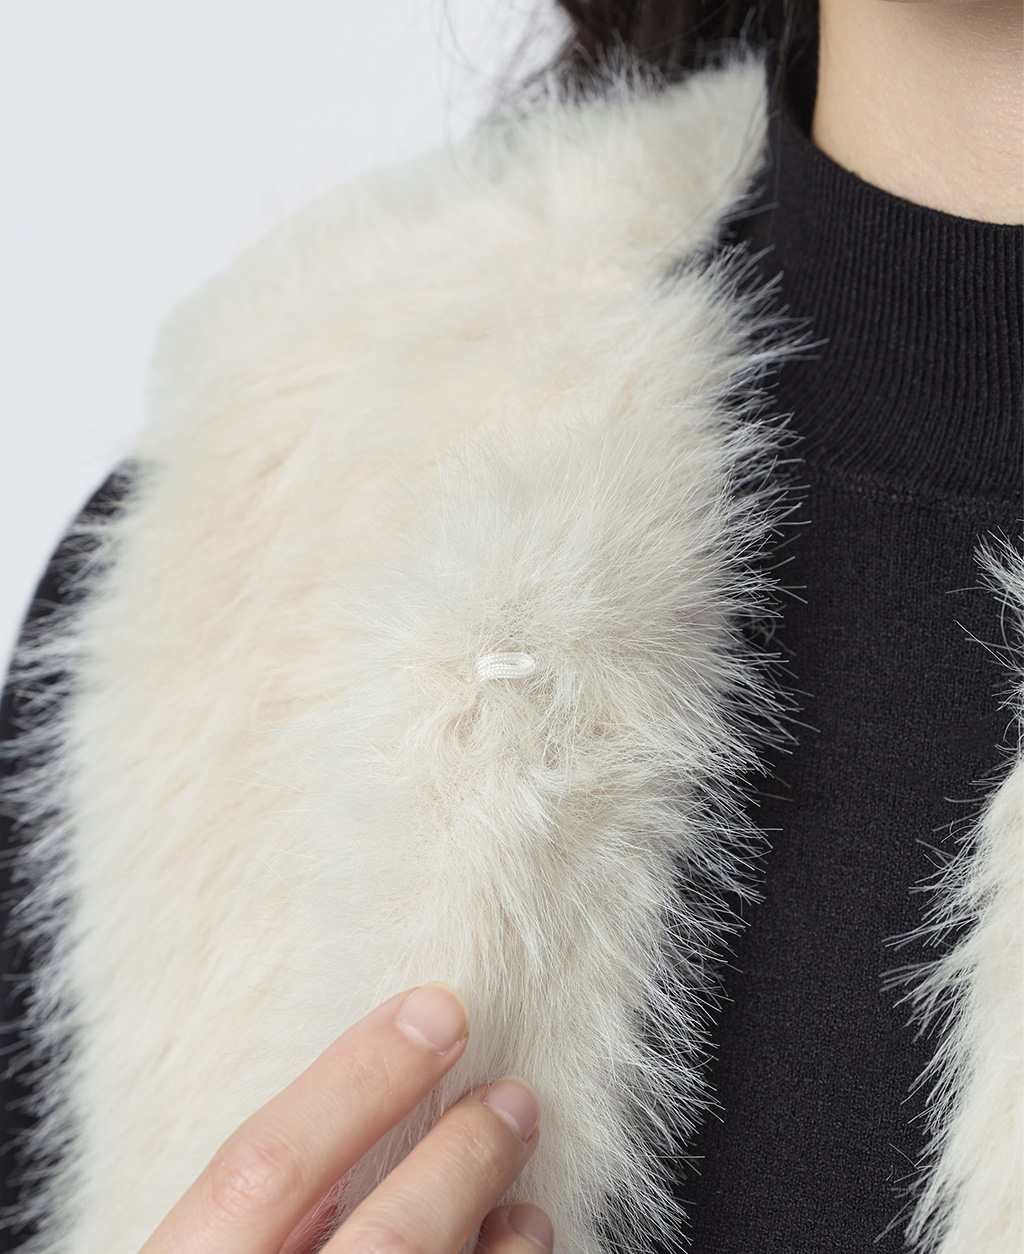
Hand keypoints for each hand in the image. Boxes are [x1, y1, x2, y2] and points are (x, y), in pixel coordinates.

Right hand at [138, 983, 551, 1252]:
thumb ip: (262, 1219)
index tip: (437, 1010)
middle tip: (513, 1098)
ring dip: (499, 1238)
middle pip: (384, 1243)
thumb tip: (367, 1112)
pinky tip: (519, 1253)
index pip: (263, 1168)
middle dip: (461, 1158)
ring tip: (529, 1193)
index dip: (359, 1077)